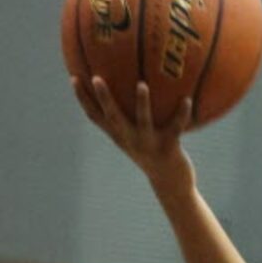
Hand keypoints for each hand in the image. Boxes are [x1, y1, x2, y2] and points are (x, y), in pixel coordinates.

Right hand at [70, 76, 194, 195]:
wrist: (171, 184)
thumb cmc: (154, 152)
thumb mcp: (139, 136)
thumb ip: (132, 115)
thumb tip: (135, 81)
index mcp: (120, 136)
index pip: (95, 117)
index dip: (83, 100)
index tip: (73, 78)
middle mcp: (130, 140)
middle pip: (113, 117)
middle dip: (104, 98)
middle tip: (96, 78)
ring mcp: (148, 144)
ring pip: (142, 121)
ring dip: (142, 103)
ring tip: (142, 84)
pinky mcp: (168, 149)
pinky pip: (175, 128)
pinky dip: (181, 115)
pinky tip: (187, 100)